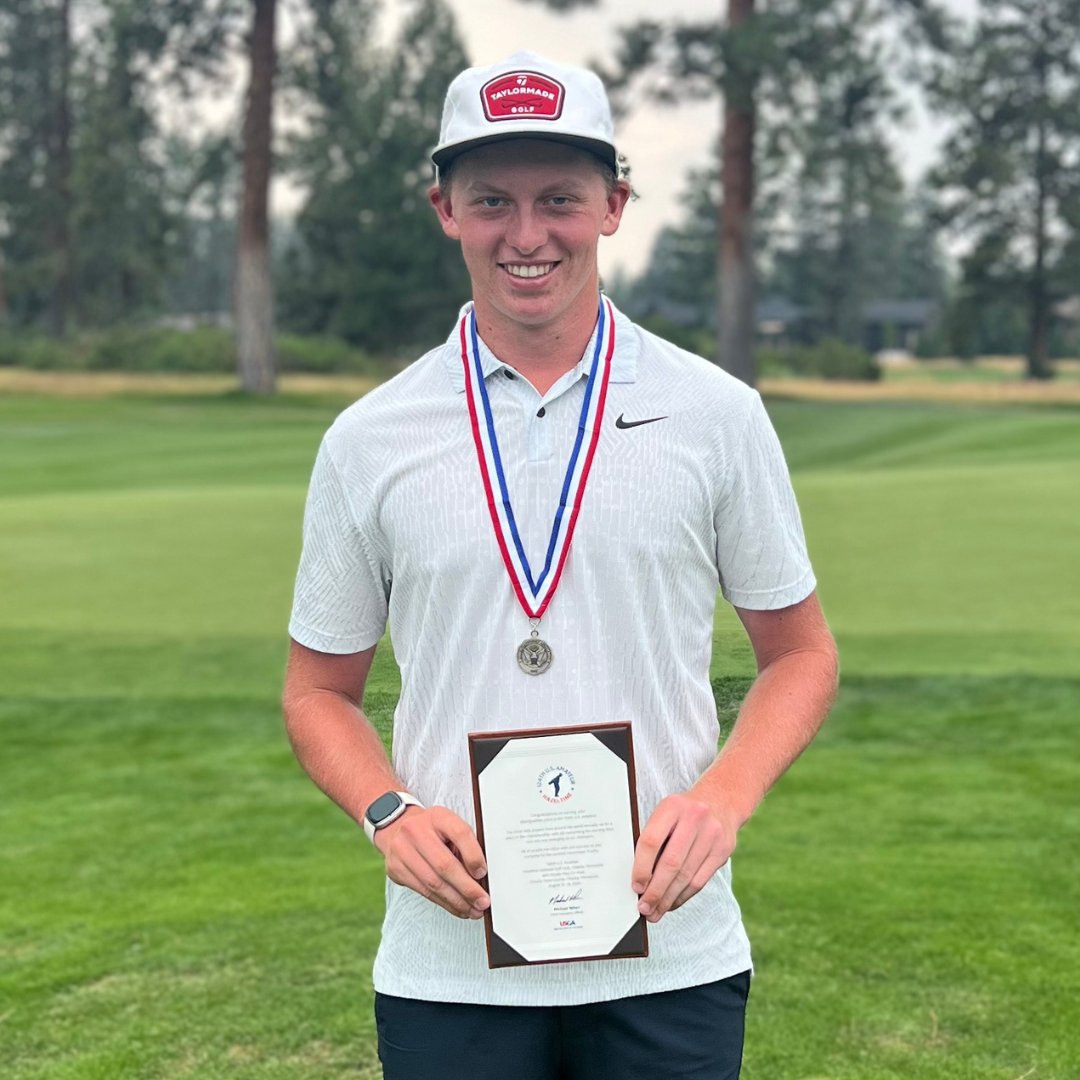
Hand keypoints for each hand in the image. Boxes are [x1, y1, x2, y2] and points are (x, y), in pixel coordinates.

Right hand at [374, 806, 489, 919]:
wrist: (397, 828)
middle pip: (445, 865)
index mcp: (437, 816)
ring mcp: (402, 850)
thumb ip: (465, 846)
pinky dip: (443, 902)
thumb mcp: (450, 826)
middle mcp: (416, 830)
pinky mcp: (396, 869)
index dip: (473, 856)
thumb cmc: (430, 830)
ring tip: (472, 909)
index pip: (459, 833)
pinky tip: (456, 907)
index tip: (483, 873)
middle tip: (482, 901)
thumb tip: (480, 876)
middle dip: (467, 888)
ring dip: (456, 901)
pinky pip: (423, 891)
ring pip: (433, 883)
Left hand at [631, 793, 737, 923]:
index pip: (651, 841)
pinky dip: (684, 896)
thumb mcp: (666, 812)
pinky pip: (700, 881)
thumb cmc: (684, 811)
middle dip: (655, 891)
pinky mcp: (723, 851)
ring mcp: (712, 834)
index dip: (641, 867)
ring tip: (656, 911)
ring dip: (669, 899)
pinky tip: (673, 903)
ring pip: (687, 876)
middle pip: (671, 863)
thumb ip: (653, 837)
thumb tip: (638, 877)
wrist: (721, 800)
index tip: (636, 886)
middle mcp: (694, 818)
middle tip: (644, 908)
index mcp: (672, 806)